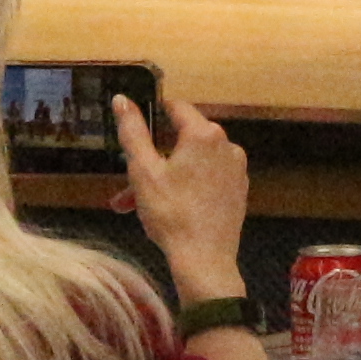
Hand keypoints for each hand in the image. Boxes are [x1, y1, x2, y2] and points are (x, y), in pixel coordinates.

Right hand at [112, 92, 253, 295]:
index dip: (154, 113)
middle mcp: (227, 145)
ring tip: (137, 205)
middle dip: (152, 159)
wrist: (204, 260)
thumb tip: (122, 98)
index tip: (136, 127)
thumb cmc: (170, 213)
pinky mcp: (238, 192)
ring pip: (193, 164)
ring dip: (165, 178)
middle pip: (183, 140)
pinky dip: (187, 188)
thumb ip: (132, 131)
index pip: (177, 107)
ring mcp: (236, 169)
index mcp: (204, 134)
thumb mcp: (143, 171)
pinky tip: (167, 210)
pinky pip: (207, 180)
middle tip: (127, 184)